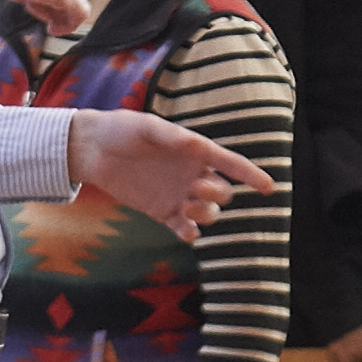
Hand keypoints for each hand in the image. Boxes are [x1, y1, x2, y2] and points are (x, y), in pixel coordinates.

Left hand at [67, 111, 275, 241]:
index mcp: (195, 152)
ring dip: (206, 214)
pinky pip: (185, 228)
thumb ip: (173, 138)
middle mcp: (192, 174)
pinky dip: (190, 233)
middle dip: (217, 194)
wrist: (92, 149)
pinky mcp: (162, 212)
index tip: (268, 188)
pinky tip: (186, 232)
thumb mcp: (148, 127)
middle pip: (223, 192)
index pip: (231, 165)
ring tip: (186, 207)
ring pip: (208, 212)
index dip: (251, 175)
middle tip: (196, 188)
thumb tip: (198, 147)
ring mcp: (178, 195)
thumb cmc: (122, 129)